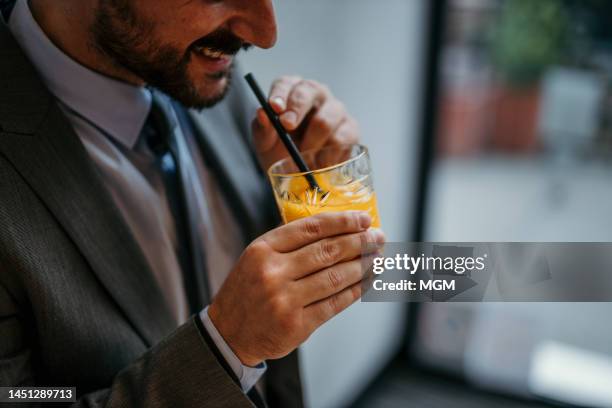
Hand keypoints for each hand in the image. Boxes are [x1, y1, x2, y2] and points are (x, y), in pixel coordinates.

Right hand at [208, 211, 384, 365]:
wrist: (228, 334)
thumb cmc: (247, 291)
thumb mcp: (256, 258)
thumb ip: (289, 245)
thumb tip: (338, 232)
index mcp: (263, 249)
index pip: (311, 228)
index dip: (342, 222)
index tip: (363, 219)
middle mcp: (273, 273)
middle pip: (327, 251)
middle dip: (360, 242)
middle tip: (378, 237)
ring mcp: (285, 301)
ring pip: (335, 278)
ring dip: (363, 266)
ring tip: (377, 258)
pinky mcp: (296, 325)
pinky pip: (334, 304)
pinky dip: (355, 292)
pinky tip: (366, 282)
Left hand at [252, 76, 359, 170]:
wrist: (299, 177)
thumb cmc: (280, 152)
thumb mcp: (265, 144)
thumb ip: (263, 129)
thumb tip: (262, 114)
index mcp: (291, 92)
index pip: (286, 83)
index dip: (280, 93)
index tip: (274, 108)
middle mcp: (316, 95)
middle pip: (309, 90)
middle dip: (297, 109)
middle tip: (287, 127)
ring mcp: (335, 110)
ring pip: (326, 119)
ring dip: (311, 143)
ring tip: (303, 159)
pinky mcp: (350, 128)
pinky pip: (342, 138)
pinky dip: (328, 155)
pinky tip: (320, 163)